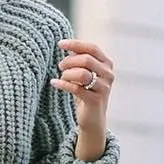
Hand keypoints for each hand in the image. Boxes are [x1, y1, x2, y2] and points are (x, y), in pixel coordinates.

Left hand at [52, 38, 113, 159]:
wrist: (92, 119)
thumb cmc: (86, 92)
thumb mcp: (83, 73)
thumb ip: (79, 60)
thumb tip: (68, 46)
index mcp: (107, 64)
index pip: (92, 48)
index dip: (75, 44)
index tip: (60, 44)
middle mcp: (109, 75)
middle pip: (87, 59)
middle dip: (69, 61)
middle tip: (60, 66)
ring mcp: (104, 88)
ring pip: (83, 74)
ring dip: (67, 73)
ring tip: (61, 77)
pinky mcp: (96, 101)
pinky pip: (77, 89)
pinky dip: (63, 84)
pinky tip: (54, 83)